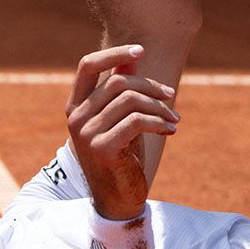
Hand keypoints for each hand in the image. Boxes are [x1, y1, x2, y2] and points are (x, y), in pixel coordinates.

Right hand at [65, 45, 179, 219]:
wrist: (118, 199)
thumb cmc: (121, 155)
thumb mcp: (121, 118)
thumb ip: (122, 88)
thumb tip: (133, 54)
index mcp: (76, 105)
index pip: (87, 65)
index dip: (114, 52)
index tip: (141, 49)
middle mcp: (76, 117)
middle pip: (118, 82)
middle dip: (151, 87)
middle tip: (171, 97)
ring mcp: (86, 133)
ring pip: (131, 100)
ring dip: (160, 108)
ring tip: (173, 119)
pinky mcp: (102, 148)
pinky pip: (136, 121)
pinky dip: (159, 122)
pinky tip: (171, 130)